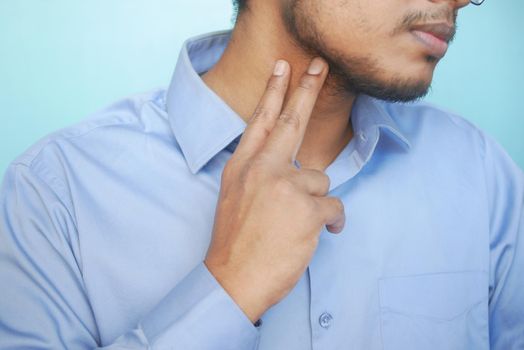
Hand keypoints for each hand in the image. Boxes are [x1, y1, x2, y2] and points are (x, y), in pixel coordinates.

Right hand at [204, 57, 345, 322]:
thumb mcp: (234, 197)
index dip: (273, 92)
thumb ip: (258, 174)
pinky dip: (332, 221)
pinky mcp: (307, 208)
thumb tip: (291, 168)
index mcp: (242, 166)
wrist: (233, 278)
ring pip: (320, 179)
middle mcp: (262, 169)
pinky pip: (334, 206)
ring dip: (316, 201)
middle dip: (306, 90)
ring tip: (299, 223)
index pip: (260, 121)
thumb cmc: (235, 242)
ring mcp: (285, 186)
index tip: (283, 68)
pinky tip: (321, 233)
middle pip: (291, 122)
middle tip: (319, 66)